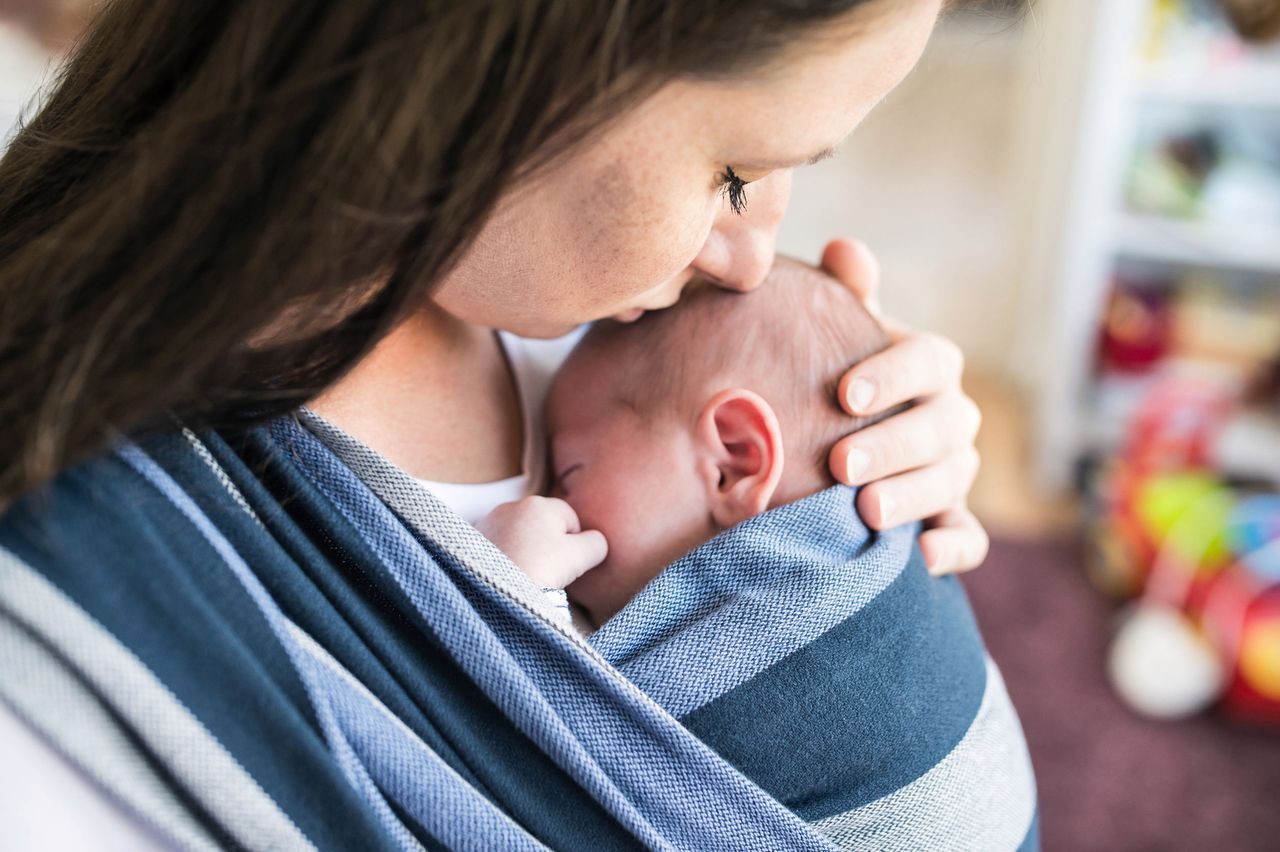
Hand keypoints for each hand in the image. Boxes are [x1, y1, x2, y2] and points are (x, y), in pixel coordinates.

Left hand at [475, 496, 607, 588]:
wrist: (497, 593)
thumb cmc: (543, 571)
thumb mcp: (582, 556)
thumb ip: (596, 543)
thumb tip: (595, 541)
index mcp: (540, 504)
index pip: (569, 518)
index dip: (575, 543)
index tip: (567, 565)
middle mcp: (512, 505)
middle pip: (543, 524)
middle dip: (548, 543)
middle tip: (548, 571)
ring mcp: (490, 521)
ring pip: (520, 533)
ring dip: (527, 548)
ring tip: (527, 573)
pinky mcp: (474, 540)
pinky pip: (500, 543)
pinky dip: (506, 554)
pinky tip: (509, 572)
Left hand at [821, 238, 988, 575]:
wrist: (834, 437)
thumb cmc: (835, 378)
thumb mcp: (839, 336)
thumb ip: (845, 296)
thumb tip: (843, 250)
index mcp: (930, 367)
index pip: (931, 361)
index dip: (893, 375)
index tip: (843, 393)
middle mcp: (952, 417)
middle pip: (941, 428)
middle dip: (893, 446)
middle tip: (840, 464)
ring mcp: (955, 470)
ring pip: (952, 482)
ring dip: (913, 497)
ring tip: (866, 512)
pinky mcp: (951, 520)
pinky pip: (968, 538)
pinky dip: (953, 548)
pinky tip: (922, 559)